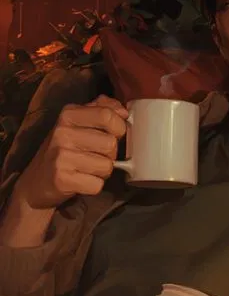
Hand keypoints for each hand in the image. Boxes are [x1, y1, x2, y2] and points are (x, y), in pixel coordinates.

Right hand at [14, 94, 127, 209]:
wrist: (37, 182)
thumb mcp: (78, 123)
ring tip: (88, 168)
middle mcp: (63, 132)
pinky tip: (82, 181)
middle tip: (97, 156)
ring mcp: (61, 156)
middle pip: (111, 143)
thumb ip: (101, 109)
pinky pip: (97, 184)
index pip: (107, 115)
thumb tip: (124, 111)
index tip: (115, 134)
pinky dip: (94, 185)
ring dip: (103, 171)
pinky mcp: (62, 179)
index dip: (119, 127)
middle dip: (111, 154)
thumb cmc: (65, 150)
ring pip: (107, 165)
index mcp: (69, 114)